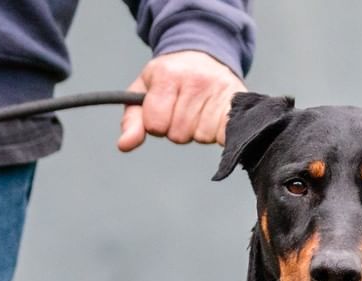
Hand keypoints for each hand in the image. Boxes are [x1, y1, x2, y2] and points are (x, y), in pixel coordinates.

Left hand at [118, 50, 245, 150]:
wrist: (205, 54)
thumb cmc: (171, 77)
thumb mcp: (144, 91)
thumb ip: (132, 120)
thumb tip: (124, 145)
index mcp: (167, 75)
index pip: (155, 125)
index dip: (157, 123)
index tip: (164, 108)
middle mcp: (195, 80)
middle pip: (178, 134)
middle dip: (179, 127)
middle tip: (185, 108)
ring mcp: (218, 90)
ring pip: (200, 137)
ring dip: (199, 131)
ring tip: (201, 110)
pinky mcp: (237, 100)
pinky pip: (224, 136)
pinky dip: (219, 134)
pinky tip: (217, 120)